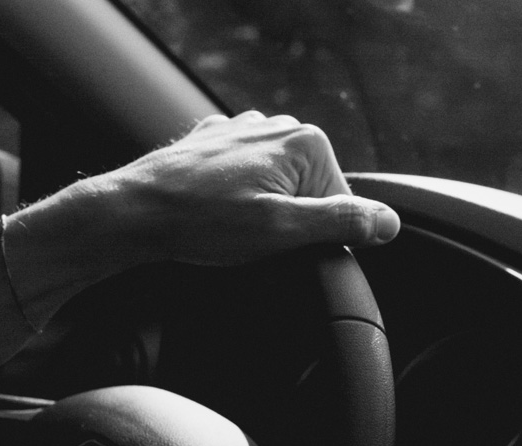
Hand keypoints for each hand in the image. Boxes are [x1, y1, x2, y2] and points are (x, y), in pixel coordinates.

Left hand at [60, 111, 400, 265]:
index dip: (315, 236)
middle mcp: (278, 125)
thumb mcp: (280, 232)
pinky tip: (212, 211)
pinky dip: (235, 198)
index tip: (281, 245)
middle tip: (247, 236)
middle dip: (286, 221)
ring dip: (258, 210)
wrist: (133, 212)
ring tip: (224, 225)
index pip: (342, 204)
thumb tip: (388, 222)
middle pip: (309, 192)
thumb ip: (340, 222)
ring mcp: (245, 129)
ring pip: (276, 186)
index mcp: (305, 143)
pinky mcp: (218, 142)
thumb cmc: (200, 221)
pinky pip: (246, 177)